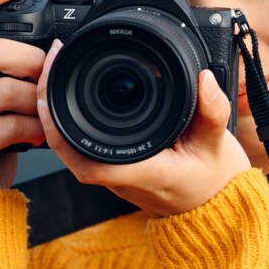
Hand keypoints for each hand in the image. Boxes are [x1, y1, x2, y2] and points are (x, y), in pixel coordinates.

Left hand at [33, 38, 254, 218]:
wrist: (216, 206)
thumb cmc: (214, 181)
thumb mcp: (218, 144)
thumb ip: (212, 111)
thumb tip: (204, 78)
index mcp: (143, 173)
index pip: (88, 163)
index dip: (60, 130)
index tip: (50, 93)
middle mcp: (121, 178)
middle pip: (68, 148)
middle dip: (50, 106)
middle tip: (51, 62)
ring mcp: (115, 175)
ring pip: (71, 146)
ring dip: (57, 111)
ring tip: (55, 69)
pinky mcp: (115, 167)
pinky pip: (82, 145)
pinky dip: (69, 118)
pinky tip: (68, 93)